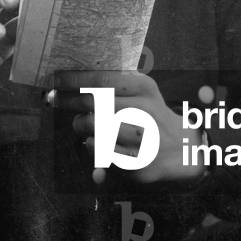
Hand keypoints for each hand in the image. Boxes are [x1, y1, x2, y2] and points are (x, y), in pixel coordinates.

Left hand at [56, 71, 204, 184]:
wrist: (184, 149)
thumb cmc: (151, 114)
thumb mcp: (142, 91)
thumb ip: (114, 82)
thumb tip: (75, 77)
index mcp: (144, 88)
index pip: (102, 79)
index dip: (75, 79)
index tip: (56, 79)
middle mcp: (145, 110)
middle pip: (95, 104)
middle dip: (71, 102)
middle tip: (58, 101)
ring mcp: (143, 138)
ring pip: (95, 129)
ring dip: (80, 125)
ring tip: (80, 123)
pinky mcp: (138, 163)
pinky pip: (102, 153)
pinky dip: (90, 146)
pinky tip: (91, 141)